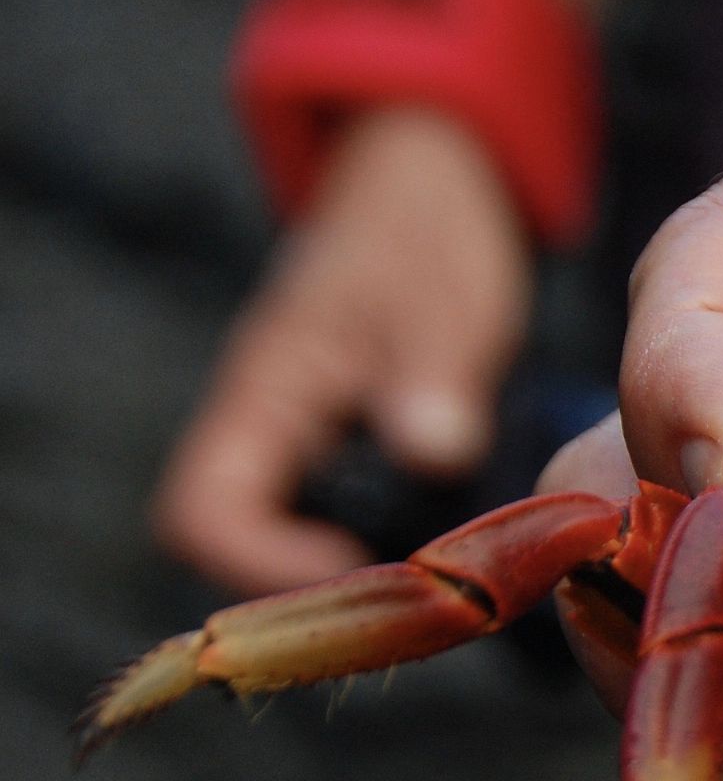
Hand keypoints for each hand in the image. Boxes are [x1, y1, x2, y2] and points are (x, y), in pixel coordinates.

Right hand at [155, 106, 531, 594]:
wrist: (429, 189)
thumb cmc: (423, 233)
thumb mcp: (442, 301)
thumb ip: (432, 376)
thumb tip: (433, 450)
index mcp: (263, 392)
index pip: (203, 512)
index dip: (263, 564)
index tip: (356, 567)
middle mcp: (266, 429)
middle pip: (241, 545)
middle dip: (321, 584)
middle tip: (422, 591)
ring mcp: (304, 442)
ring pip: (296, 539)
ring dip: (362, 566)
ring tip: (448, 570)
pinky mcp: (348, 448)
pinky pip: (346, 517)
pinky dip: (393, 537)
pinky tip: (460, 538)